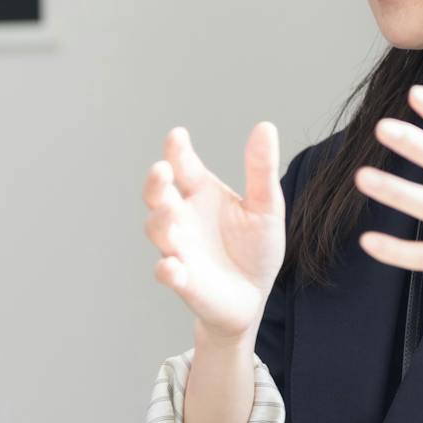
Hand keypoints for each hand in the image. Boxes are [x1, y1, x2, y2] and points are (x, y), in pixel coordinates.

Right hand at [142, 122, 283, 343]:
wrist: (254, 296)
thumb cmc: (255, 247)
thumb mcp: (266, 206)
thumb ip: (261, 169)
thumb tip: (265, 126)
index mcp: (201, 193)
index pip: (183, 165)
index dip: (177, 150)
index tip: (177, 136)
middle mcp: (182, 217)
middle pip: (158, 194)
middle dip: (156, 182)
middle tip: (162, 170)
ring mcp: (179, 248)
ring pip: (158, 231)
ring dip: (160, 221)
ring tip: (170, 211)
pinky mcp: (184, 280)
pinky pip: (168, 274)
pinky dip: (167, 270)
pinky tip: (172, 266)